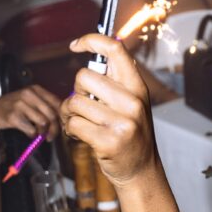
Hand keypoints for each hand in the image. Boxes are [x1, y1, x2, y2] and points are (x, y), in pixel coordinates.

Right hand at [0, 85, 61, 138]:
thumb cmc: (12, 106)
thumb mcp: (29, 100)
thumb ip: (45, 106)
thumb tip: (62, 119)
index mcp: (36, 89)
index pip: (57, 103)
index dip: (61, 117)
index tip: (60, 126)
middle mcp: (29, 94)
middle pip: (52, 114)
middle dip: (54, 129)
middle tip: (50, 136)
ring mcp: (20, 105)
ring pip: (43, 122)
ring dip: (43, 132)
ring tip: (38, 134)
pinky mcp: (13, 116)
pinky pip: (31, 129)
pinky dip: (32, 135)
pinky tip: (29, 134)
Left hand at [63, 34, 156, 186]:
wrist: (141, 171)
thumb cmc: (131, 135)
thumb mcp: (132, 104)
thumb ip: (116, 81)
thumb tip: (93, 50)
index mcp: (138, 88)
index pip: (115, 50)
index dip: (92, 40)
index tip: (76, 45)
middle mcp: (132, 102)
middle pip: (84, 77)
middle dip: (76, 91)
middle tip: (84, 105)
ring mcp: (121, 123)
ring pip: (75, 102)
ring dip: (70, 113)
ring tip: (80, 122)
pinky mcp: (108, 141)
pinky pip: (73, 123)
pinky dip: (70, 129)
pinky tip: (80, 134)